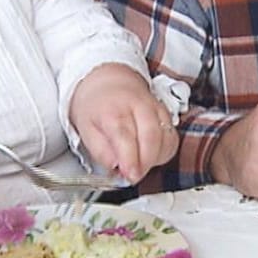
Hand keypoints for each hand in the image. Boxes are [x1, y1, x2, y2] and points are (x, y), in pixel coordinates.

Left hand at [69, 63, 178, 182]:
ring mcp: (154, 108)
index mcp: (113, 110)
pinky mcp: (165, 112)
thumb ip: (100, 150)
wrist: (108, 81)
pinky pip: (172, 135)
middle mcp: (137, 106)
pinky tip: (153, 156)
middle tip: (135, 176)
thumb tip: (114, 167)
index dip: (129, 159)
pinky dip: (166, 150)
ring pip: (165, 136)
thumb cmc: (96, 105)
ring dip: (156, 158)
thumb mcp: (84, 128)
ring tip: (140, 165)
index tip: (129, 175)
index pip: (125, 136)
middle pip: (150, 136)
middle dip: (146, 162)